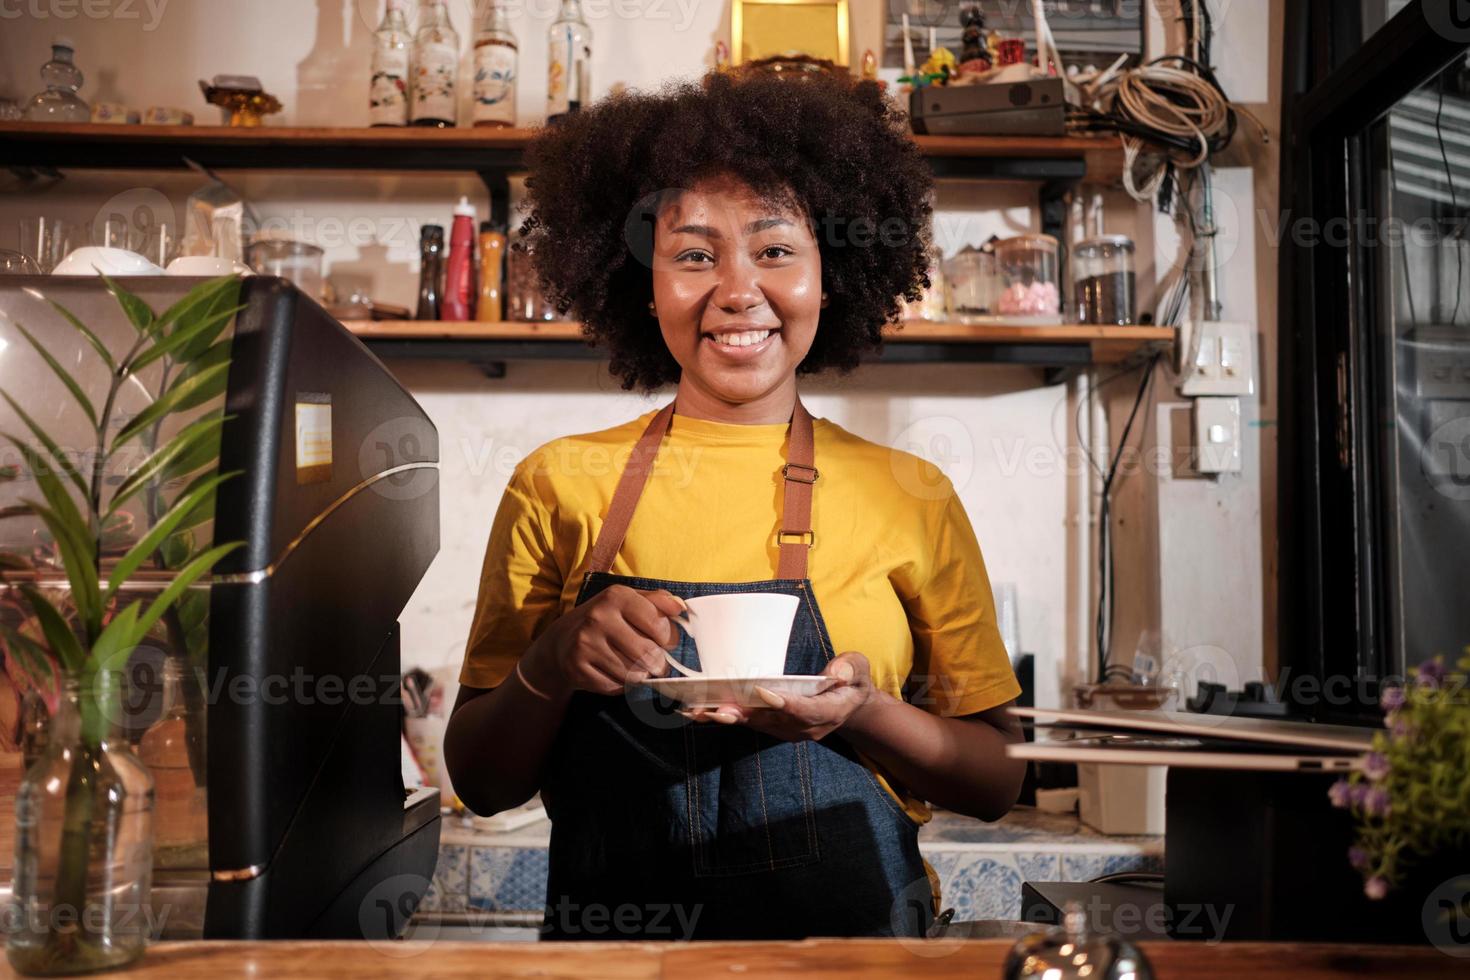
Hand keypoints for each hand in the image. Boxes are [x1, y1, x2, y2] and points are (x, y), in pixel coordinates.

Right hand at [520, 585, 685, 696]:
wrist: (561, 642)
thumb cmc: (605, 620)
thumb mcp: (628, 602)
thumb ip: (657, 601)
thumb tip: (680, 607)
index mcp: (616, 596)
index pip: (659, 624)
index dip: (668, 638)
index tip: (663, 641)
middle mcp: (598, 617)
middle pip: (648, 653)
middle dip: (658, 663)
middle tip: (655, 663)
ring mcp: (585, 644)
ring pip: (633, 674)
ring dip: (640, 675)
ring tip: (633, 666)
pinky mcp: (577, 668)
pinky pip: (615, 686)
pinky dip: (620, 685)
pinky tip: (613, 673)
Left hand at [680, 651, 875, 741]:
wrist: (849, 704)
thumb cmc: (851, 681)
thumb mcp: (859, 669)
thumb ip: (851, 668)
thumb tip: (838, 673)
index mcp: (828, 712)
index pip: (804, 711)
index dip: (784, 704)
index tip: (763, 692)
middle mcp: (805, 728)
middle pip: (771, 722)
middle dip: (743, 715)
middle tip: (716, 709)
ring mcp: (789, 731)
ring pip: (755, 725)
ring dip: (727, 718)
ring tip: (698, 711)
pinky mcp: (775, 728)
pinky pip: (749, 723)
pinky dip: (726, 717)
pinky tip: (701, 711)